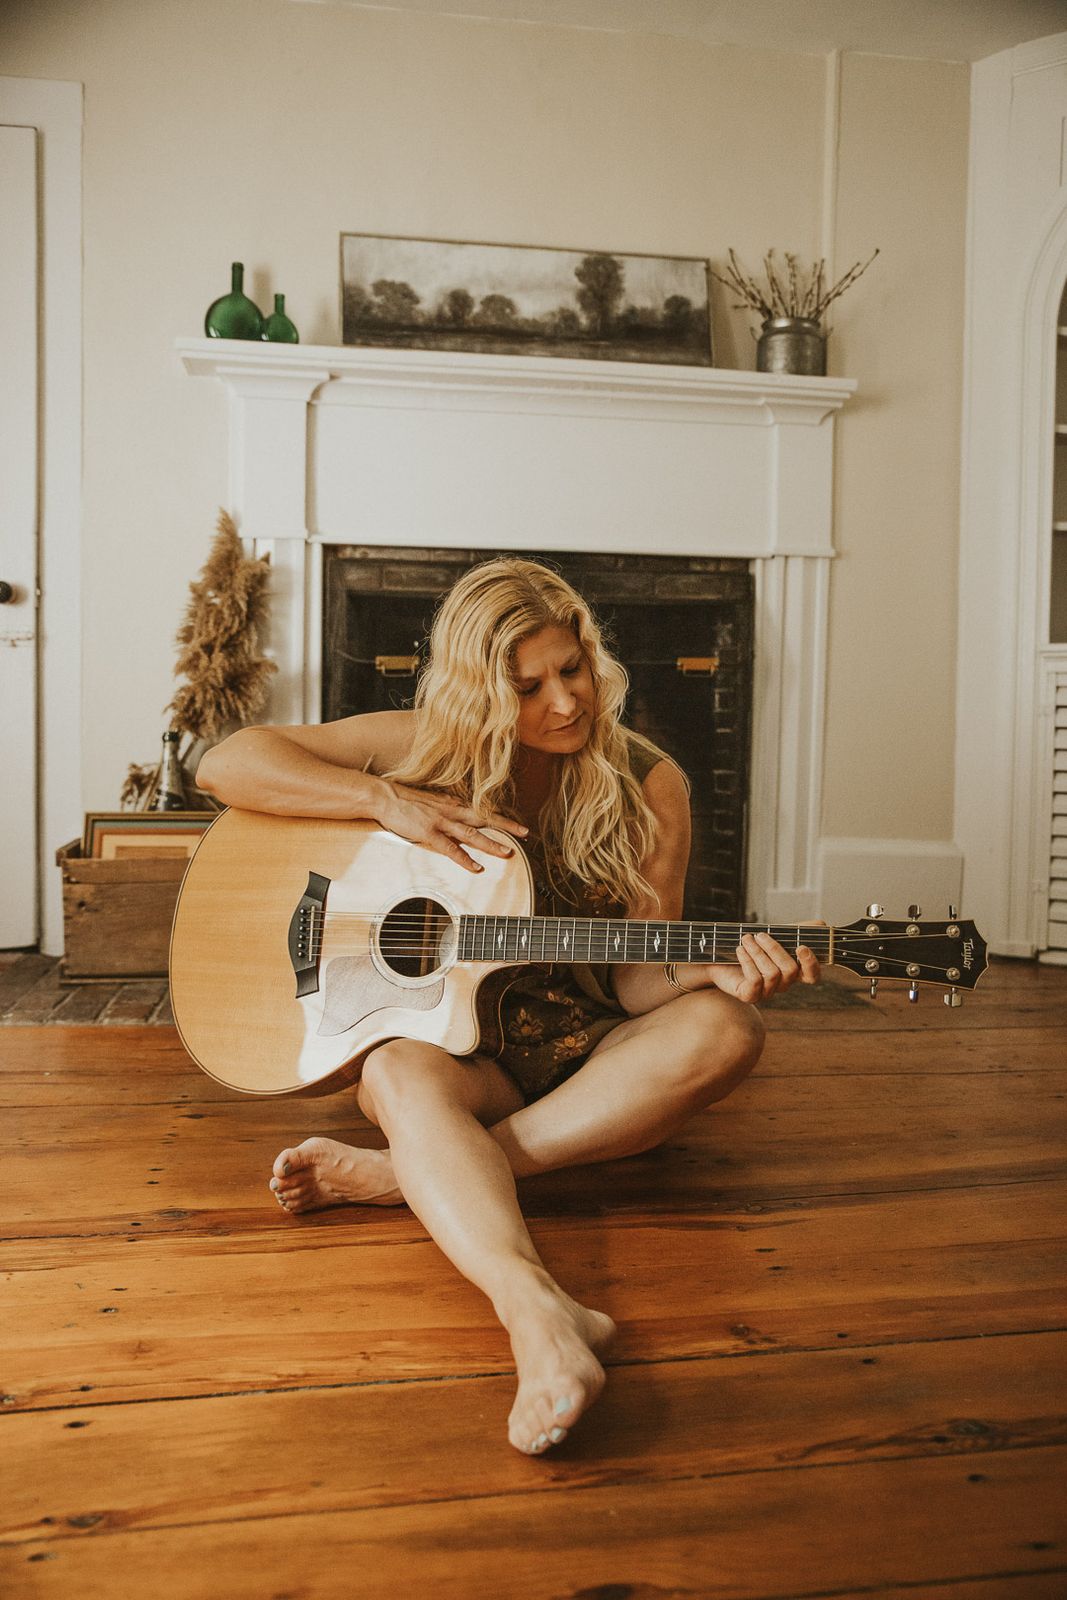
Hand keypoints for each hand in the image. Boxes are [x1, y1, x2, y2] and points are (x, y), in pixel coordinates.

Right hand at [376, 780, 527, 872]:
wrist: (384, 796)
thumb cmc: (404, 800)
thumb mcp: (430, 802)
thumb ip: (445, 810)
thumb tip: (456, 818)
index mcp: (452, 804)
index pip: (482, 811)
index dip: (500, 819)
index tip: (517, 825)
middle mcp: (451, 811)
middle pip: (484, 819)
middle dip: (506, 827)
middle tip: (526, 834)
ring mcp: (441, 822)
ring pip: (472, 834)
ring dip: (491, 844)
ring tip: (508, 853)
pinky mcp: (429, 832)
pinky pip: (451, 849)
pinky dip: (465, 859)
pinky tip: (477, 867)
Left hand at [703, 928, 822, 1004]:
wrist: (717, 957)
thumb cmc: (750, 946)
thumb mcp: (774, 935)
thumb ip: (796, 931)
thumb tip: (821, 924)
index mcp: (792, 971)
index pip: (812, 976)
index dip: (811, 964)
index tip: (802, 947)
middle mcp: (782, 984)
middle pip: (790, 970)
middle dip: (775, 949)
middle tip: (760, 934)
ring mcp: (766, 992)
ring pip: (773, 974)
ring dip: (758, 952)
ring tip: (746, 939)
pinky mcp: (750, 996)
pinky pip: (756, 981)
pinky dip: (748, 961)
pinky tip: (740, 950)